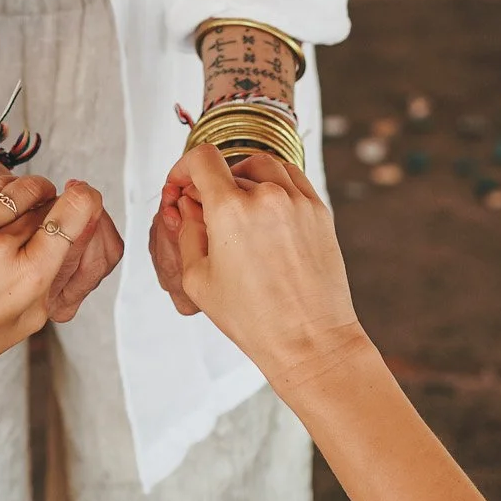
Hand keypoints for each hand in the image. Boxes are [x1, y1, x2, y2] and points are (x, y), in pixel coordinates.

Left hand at [0, 151, 121, 324]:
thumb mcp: (29, 318)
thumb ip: (54, 274)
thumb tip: (73, 231)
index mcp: (30, 277)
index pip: (74, 212)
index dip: (87, 201)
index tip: (86, 201)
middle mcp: (2, 248)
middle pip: (49, 204)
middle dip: (55, 212)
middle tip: (47, 228)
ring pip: (22, 188)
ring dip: (34, 194)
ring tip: (30, 210)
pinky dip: (5, 192)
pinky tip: (5, 205)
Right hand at [161, 146, 364, 395]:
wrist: (309, 340)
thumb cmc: (254, 319)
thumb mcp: (199, 279)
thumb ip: (188, 232)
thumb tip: (189, 206)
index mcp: (230, 210)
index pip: (202, 159)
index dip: (184, 168)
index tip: (182, 184)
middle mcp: (266, 197)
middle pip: (230, 168)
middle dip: (212, 186)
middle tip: (207, 213)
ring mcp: (297, 201)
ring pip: (263, 165)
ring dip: (243, 176)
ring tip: (237, 205)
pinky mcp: (319, 212)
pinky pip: (293, 178)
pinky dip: (274, 182)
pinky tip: (266, 207)